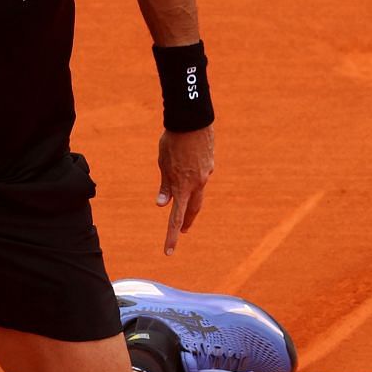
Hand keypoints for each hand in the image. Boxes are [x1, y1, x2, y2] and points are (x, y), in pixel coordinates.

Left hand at [156, 125, 214, 254]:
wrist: (192, 119)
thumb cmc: (173, 140)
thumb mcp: (163, 163)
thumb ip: (165, 184)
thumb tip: (162, 204)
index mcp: (183, 186)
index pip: (176, 218)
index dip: (172, 236)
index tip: (168, 252)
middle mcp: (198, 183)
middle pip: (192, 209)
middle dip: (187, 221)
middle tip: (183, 231)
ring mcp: (206, 173)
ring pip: (197, 192)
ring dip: (190, 198)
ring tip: (183, 200)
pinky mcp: (209, 163)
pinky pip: (200, 175)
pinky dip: (193, 177)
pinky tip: (188, 165)